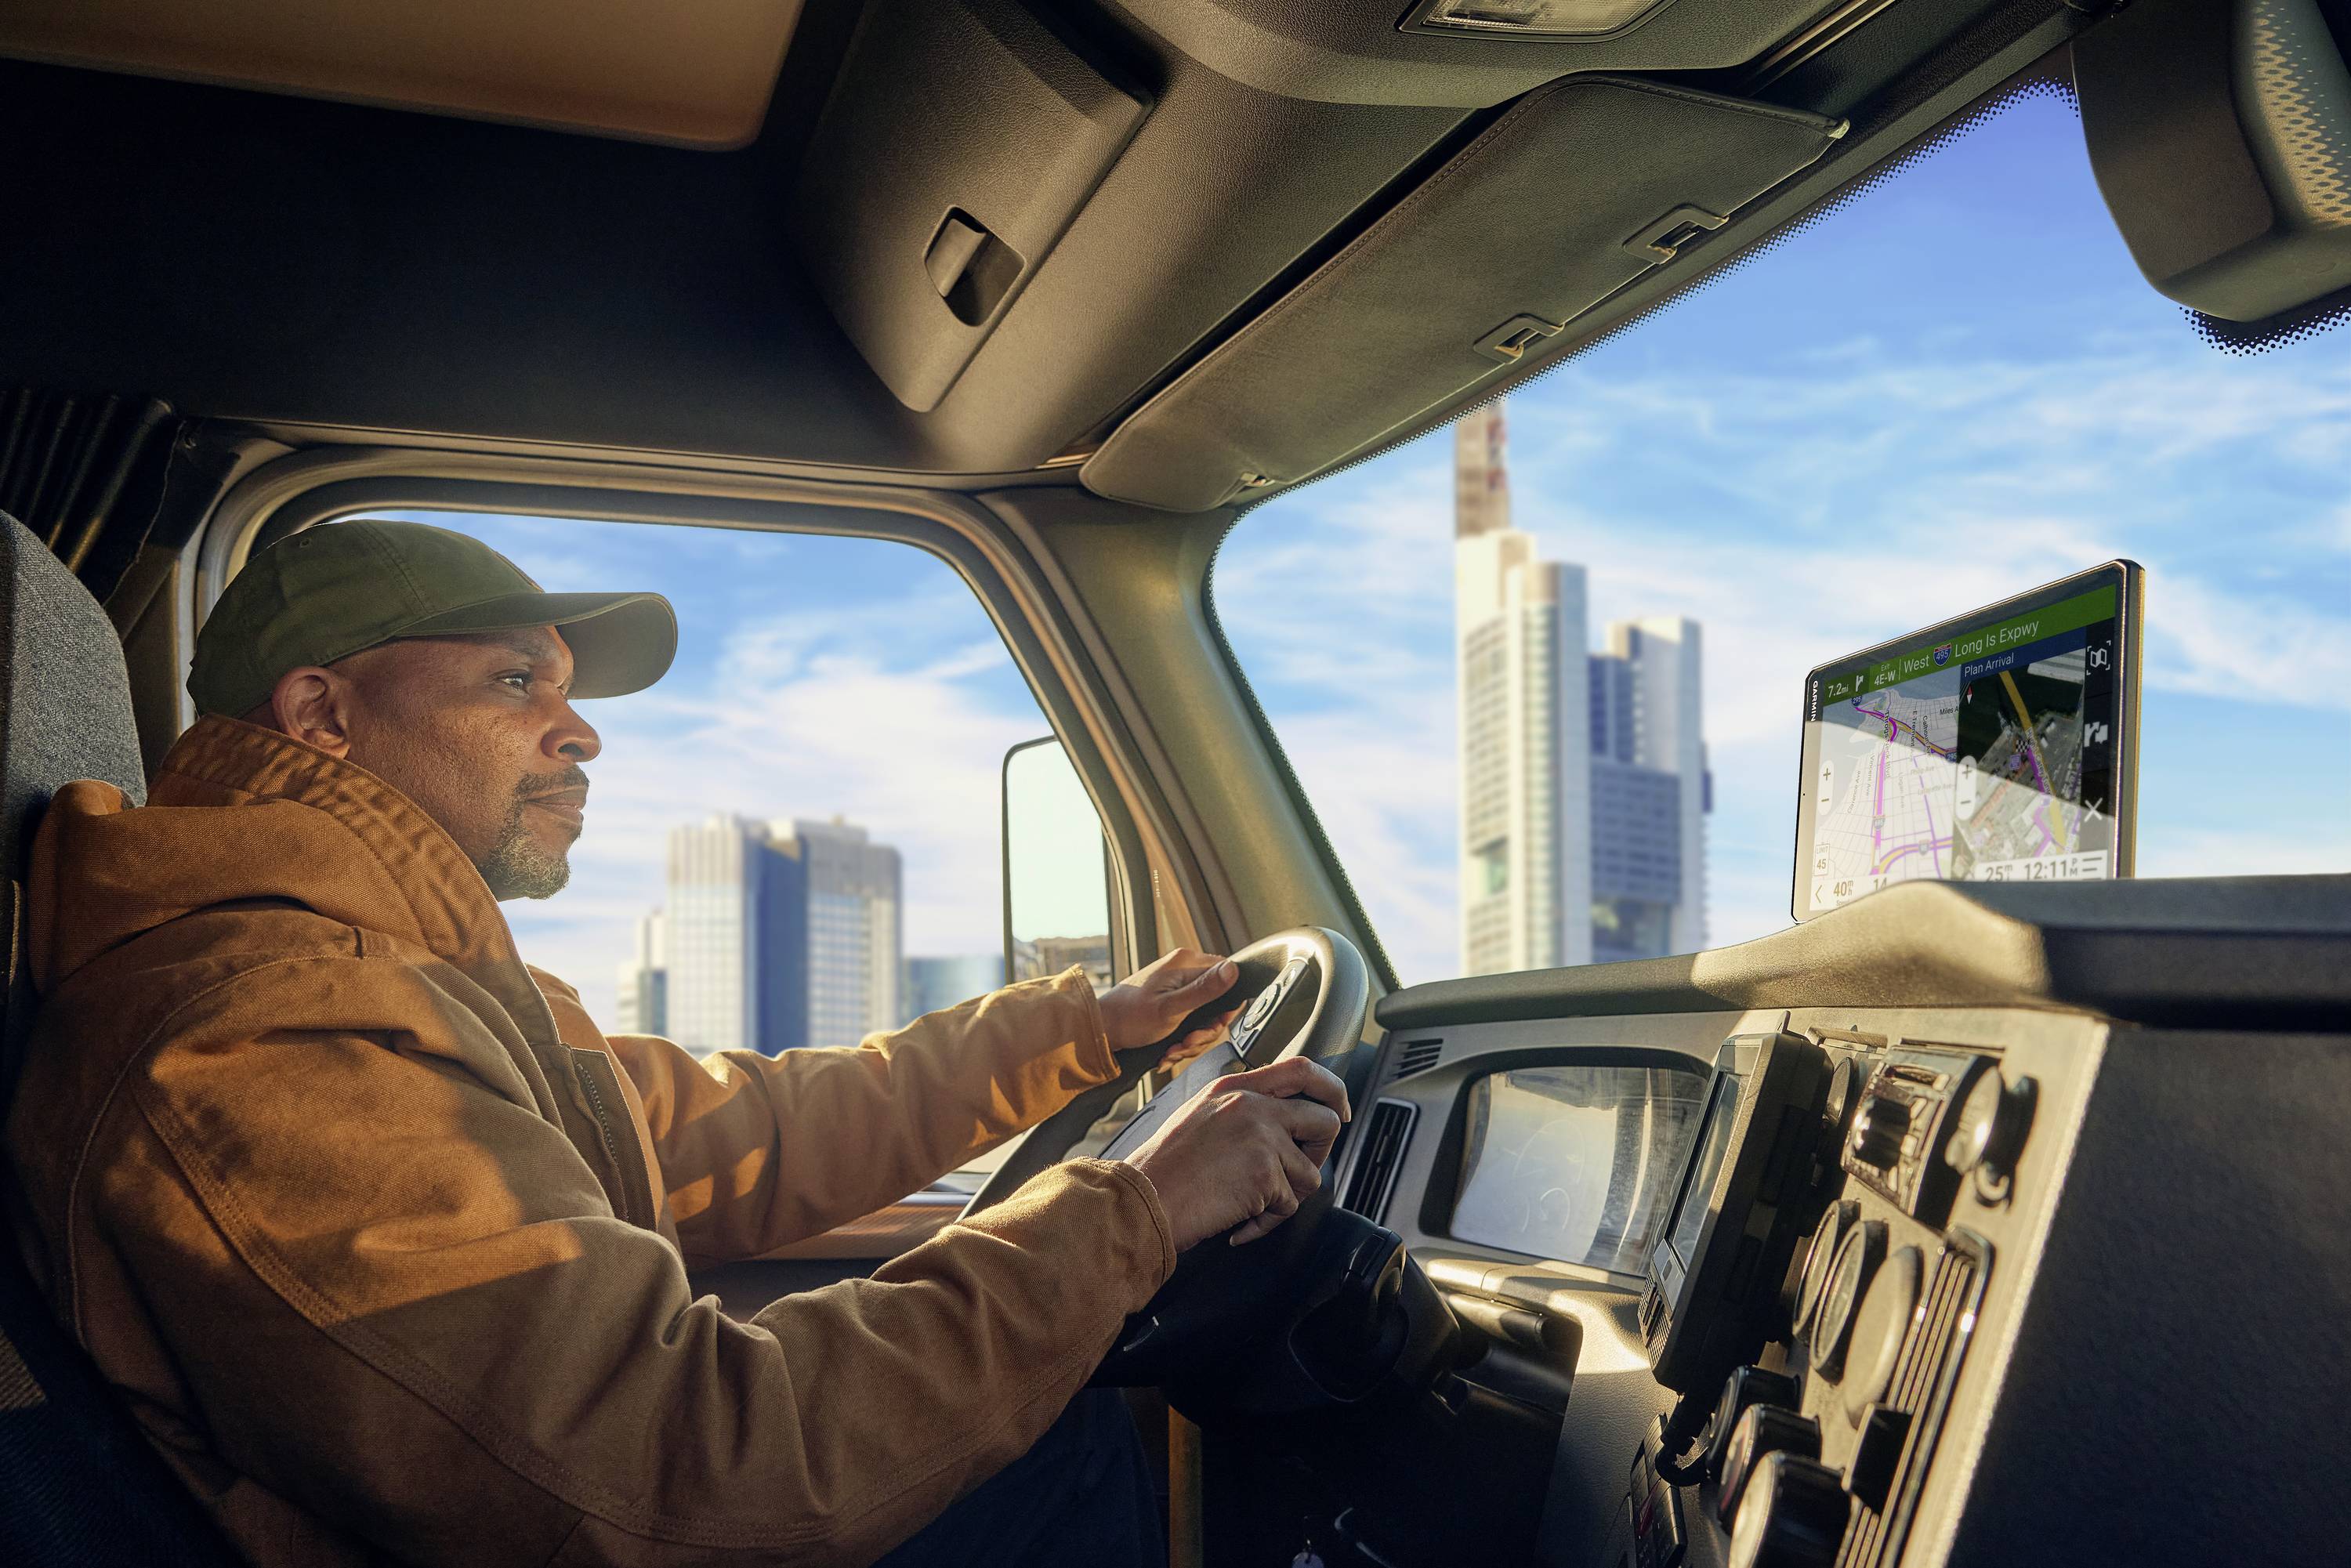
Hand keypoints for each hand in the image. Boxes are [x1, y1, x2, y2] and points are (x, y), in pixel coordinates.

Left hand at [1095, 947, 1243, 1067]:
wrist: (1101, 1031)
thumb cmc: (1129, 1018)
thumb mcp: (1171, 1007)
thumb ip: (1204, 990)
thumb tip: (1233, 970)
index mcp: (1186, 963)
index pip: (1226, 977)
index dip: (1225, 1007)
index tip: (1212, 1026)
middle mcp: (1183, 971)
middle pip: (1215, 1003)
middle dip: (1203, 1031)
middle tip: (1186, 1043)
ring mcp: (1176, 988)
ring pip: (1202, 1018)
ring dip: (1190, 1041)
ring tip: (1172, 1051)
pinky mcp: (1170, 1003)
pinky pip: (1189, 1023)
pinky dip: (1180, 1041)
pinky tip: (1167, 1050)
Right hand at [1121, 1057, 1350, 1249]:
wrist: (1141, 1199)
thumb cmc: (1162, 1170)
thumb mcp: (1200, 1115)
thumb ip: (1239, 1110)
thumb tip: (1279, 1123)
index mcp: (1234, 1086)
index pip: (1302, 1069)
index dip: (1332, 1089)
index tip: (1339, 1109)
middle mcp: (1251, 1105)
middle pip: (1324, 1119)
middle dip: (1320, 1153)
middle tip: (1297, 1171)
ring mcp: (1261, 1137)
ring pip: (1310, 1173)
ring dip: (1285, 1197)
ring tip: (1249, 1203)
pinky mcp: (1265, 1173)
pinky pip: (1289, 1205)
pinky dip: (1266, 1222)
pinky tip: (1238, 1221)